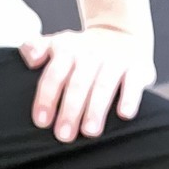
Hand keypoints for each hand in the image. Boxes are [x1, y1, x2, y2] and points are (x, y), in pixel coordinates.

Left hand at [19, 26, 155, 141]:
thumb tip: (31, 59)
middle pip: (78, 83)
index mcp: (69, 50)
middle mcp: (91, 55)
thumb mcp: (61, 44)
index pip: (55, 74)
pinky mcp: (138, 69)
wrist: (121, 33)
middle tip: (64, 135)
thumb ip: (39, 49)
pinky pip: (133, 84)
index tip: (43, 122)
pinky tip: (124, 115)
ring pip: (104, 86)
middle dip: (70, 110)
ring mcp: (115, 61)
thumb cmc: (86, 51)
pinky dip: (129, 98)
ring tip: (90, 132)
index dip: (47, 98)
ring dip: (96, 109)